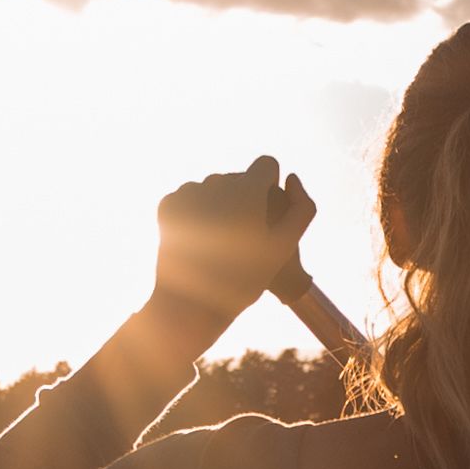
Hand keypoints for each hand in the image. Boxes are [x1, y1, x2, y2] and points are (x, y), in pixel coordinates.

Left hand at [149, 154, 316, 335]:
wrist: (192, 304)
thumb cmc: (245, 279)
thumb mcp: (284, 247)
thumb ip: (301, 209)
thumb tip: (292, 177)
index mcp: (247, 189)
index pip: (267, 165)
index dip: (271, 187)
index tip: (265, 215)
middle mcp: (216, 182)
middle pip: (238, 178)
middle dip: (243, 198)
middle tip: (240, 237)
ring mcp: (188, 192)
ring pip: (213, 189)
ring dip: (219, 206)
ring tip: (219, 241)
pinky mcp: (168, 204)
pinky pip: (190, 199)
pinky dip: (196, 214)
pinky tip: (200, 240)